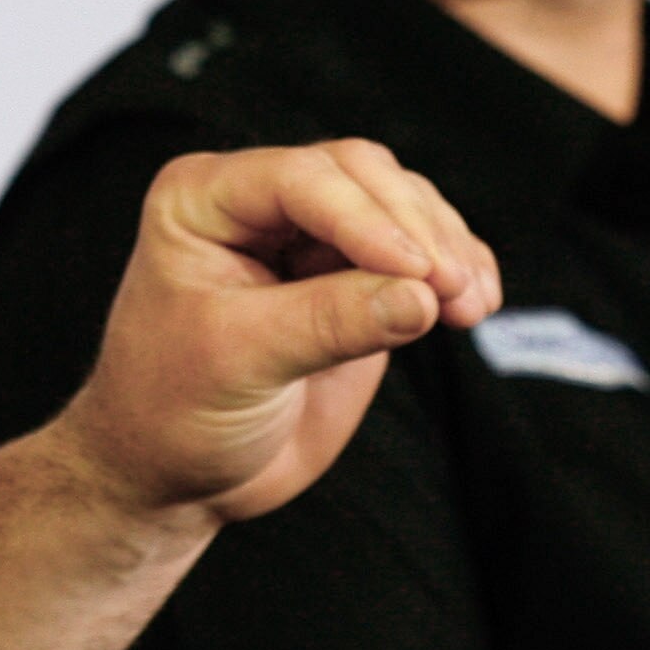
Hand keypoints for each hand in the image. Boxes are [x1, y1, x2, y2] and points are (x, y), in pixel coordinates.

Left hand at [54, 142, 499, 524]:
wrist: (173, 474)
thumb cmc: (173, 410)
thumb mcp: (239, 361)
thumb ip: (328, 321)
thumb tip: (420, 294)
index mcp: (202, 199)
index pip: (299, 179)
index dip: (364, 217)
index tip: (415, 272)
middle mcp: (257, 204)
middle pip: (360, 175)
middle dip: (415, 228)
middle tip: (450, 291)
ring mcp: (309, 238)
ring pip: (398, 203)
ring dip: (445, 246)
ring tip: (469, 304)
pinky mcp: (353, 280)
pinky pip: (417, 251)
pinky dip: (454, 268)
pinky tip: (476, 302)